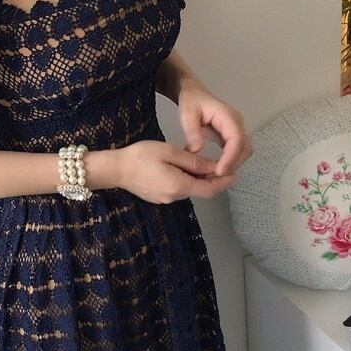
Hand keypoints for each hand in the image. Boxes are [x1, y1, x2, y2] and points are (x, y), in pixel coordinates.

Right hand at [117, 140, 238, 203]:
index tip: (235, 174)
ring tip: (202, 164)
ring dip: (197, 180)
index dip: (224, 182)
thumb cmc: (140, 156)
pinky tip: (182, 169)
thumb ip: (192, 161)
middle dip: (212, 180)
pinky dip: (185, 181)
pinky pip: (177, 190)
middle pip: (200, 190)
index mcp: (179, 185)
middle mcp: (174, 197)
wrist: (114, 169)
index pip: (210, 189)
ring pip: (188, 190)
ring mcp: (165, 199)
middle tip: (221, 166)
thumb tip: (212, 166)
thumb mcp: (169, 152)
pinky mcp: (157, 197)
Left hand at [177, 78, 252, 175]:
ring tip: (216, 175)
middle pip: (245, 148)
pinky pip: (236, 150)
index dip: (231, 157)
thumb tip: (197, 150)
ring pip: (244, 151)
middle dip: (234, 164)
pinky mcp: (231, 134)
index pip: (237, 139)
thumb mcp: (187, 114)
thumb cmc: (191, 100)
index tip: (220, 171)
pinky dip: (230, 161)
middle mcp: (236, 123)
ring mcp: (236, 129)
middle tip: (217, 177)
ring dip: (233, 164)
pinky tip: (217, 168)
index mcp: (228, 116)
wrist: (193, 92)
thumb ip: (192, 132)